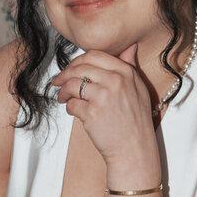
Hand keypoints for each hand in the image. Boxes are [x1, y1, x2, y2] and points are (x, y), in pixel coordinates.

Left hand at [50, 45, 160, 181]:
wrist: (135, 149)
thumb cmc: (136, 121)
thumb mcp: (139, 89)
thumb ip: (130, 67)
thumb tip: (129, 47)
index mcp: (126, 73)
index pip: (94, 55)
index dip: (78, 61)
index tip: (71, 68)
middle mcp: (115, 82)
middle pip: (79, 67)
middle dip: (64, 74)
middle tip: (58, 82)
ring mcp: (103, 97)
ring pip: (72, 84)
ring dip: (63, 92)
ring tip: (63, 98)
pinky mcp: (92, 113)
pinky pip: (72, 104)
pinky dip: (69, 108)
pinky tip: (74, 112)